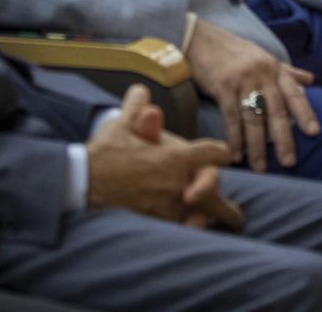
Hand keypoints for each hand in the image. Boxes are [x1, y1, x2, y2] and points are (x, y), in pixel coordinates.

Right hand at [87, 84, 243, 226]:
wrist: (86, 180)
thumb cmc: (107, 151)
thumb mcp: (122, 123)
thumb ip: (136, 105)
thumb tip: (140, 90)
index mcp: (176, 156)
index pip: (215, 152)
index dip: (220, 152)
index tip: (223, 154)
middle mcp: (178, 181)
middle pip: (215, 189)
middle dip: (225, 199)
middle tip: (235, 213)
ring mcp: (170, 203)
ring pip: (203, 214)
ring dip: (212, 217)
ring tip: (222, 223)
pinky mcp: (157, 220)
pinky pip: (183, 228)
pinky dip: (190, 229)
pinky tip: (195, 230)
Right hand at [185, 19, 317, 170]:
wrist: (202, 40)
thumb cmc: (235, 52)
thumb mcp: (264, 58)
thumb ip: (287, 71)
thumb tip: (311, 80)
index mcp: (274, 69)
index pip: (294, 93)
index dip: (305, 112)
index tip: (314, 133)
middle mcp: (261, 73)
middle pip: (276, 110)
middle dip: (283, 138)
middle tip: (289, 162)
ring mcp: (242, 80)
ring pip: (253, 117)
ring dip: (256, 146)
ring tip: (260, 168)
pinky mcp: (222, 86)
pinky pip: (230, 117)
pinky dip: (234, 138)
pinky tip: (236, 156)